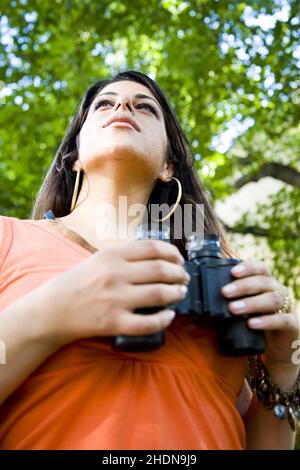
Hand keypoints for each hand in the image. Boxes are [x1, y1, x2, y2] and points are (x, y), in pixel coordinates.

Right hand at [47, 239, 188, 345]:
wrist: (53, 310)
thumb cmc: (79, 282)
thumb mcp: (100, 259)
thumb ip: (127, 255)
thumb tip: (161, 257)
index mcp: (112, 255)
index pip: (153, 248)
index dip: (173, 253)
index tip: (179, 259)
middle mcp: (115, 275)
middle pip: (161, 270)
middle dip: (179, 273)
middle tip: (184, 277)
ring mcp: (115, 300)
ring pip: (160, 294)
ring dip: (177, 293)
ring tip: (181, 292)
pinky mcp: (114, 323)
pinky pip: (148, 323)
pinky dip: (165, 319)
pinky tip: (170, 315)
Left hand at [221, 260, 299, 365]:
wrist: (279, 347)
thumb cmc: (257, 324)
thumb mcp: (244, 310)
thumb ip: (230, 302)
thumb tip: (203, 300)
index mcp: (267, 284)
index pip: (260, 268)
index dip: (248, 268)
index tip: (232, 272)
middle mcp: (278, 292)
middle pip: (264, 282)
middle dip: (243, 286)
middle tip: (225, 292)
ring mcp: (287, 307)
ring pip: (272, 299)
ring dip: (251, 303)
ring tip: (234, 309)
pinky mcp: (292, 325)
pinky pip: (282, 320)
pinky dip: (266, 321)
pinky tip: (252, 324)